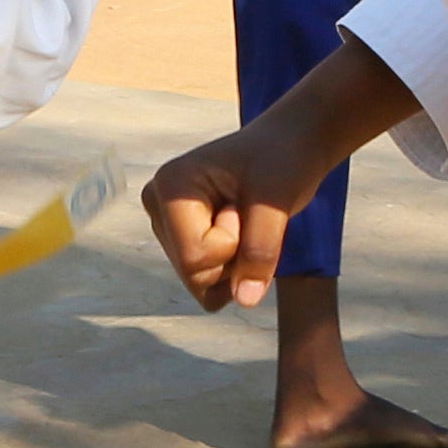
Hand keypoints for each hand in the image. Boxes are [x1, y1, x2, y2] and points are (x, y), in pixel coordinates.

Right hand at [143, 114, 335, 312]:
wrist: (289, 147)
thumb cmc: (282, 160)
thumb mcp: (277, 201)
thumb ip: (260, 250)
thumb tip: (245, 300)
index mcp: (170, 186)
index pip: (196, 257)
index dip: (235, 244)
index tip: (244, 203)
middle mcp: (158, 205)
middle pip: (195, 274)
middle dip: (234, 256)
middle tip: (247, 213)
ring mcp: (167, 225)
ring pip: (201, 283)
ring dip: (236, 262)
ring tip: (245, 219)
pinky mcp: (180, 239)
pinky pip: (206, 284)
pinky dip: (233, 268)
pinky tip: (240, 232)